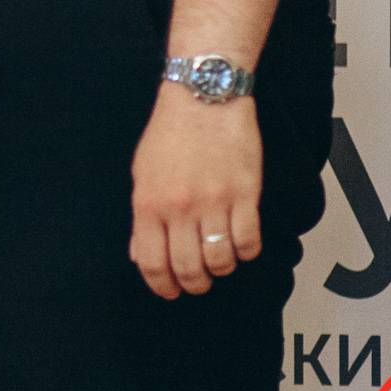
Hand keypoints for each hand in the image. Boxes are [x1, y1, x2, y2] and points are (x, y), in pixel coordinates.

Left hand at [128, 88, 261, 299]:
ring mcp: (214, 202)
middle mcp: (180, 208)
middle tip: (197, 282)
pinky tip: (240, 243)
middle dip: (194, 284)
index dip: (162, 285)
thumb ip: (142, 217)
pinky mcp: (245, 195)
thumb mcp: (142, 174)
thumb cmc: (170, 133)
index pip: (152, 261)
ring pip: (220, 261)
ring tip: (218, 260)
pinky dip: (246, 252)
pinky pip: (248, 242)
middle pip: (188, 268)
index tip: (170, 292)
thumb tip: (141, 254)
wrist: (204, 99)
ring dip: (221, 268)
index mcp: (149, 204)